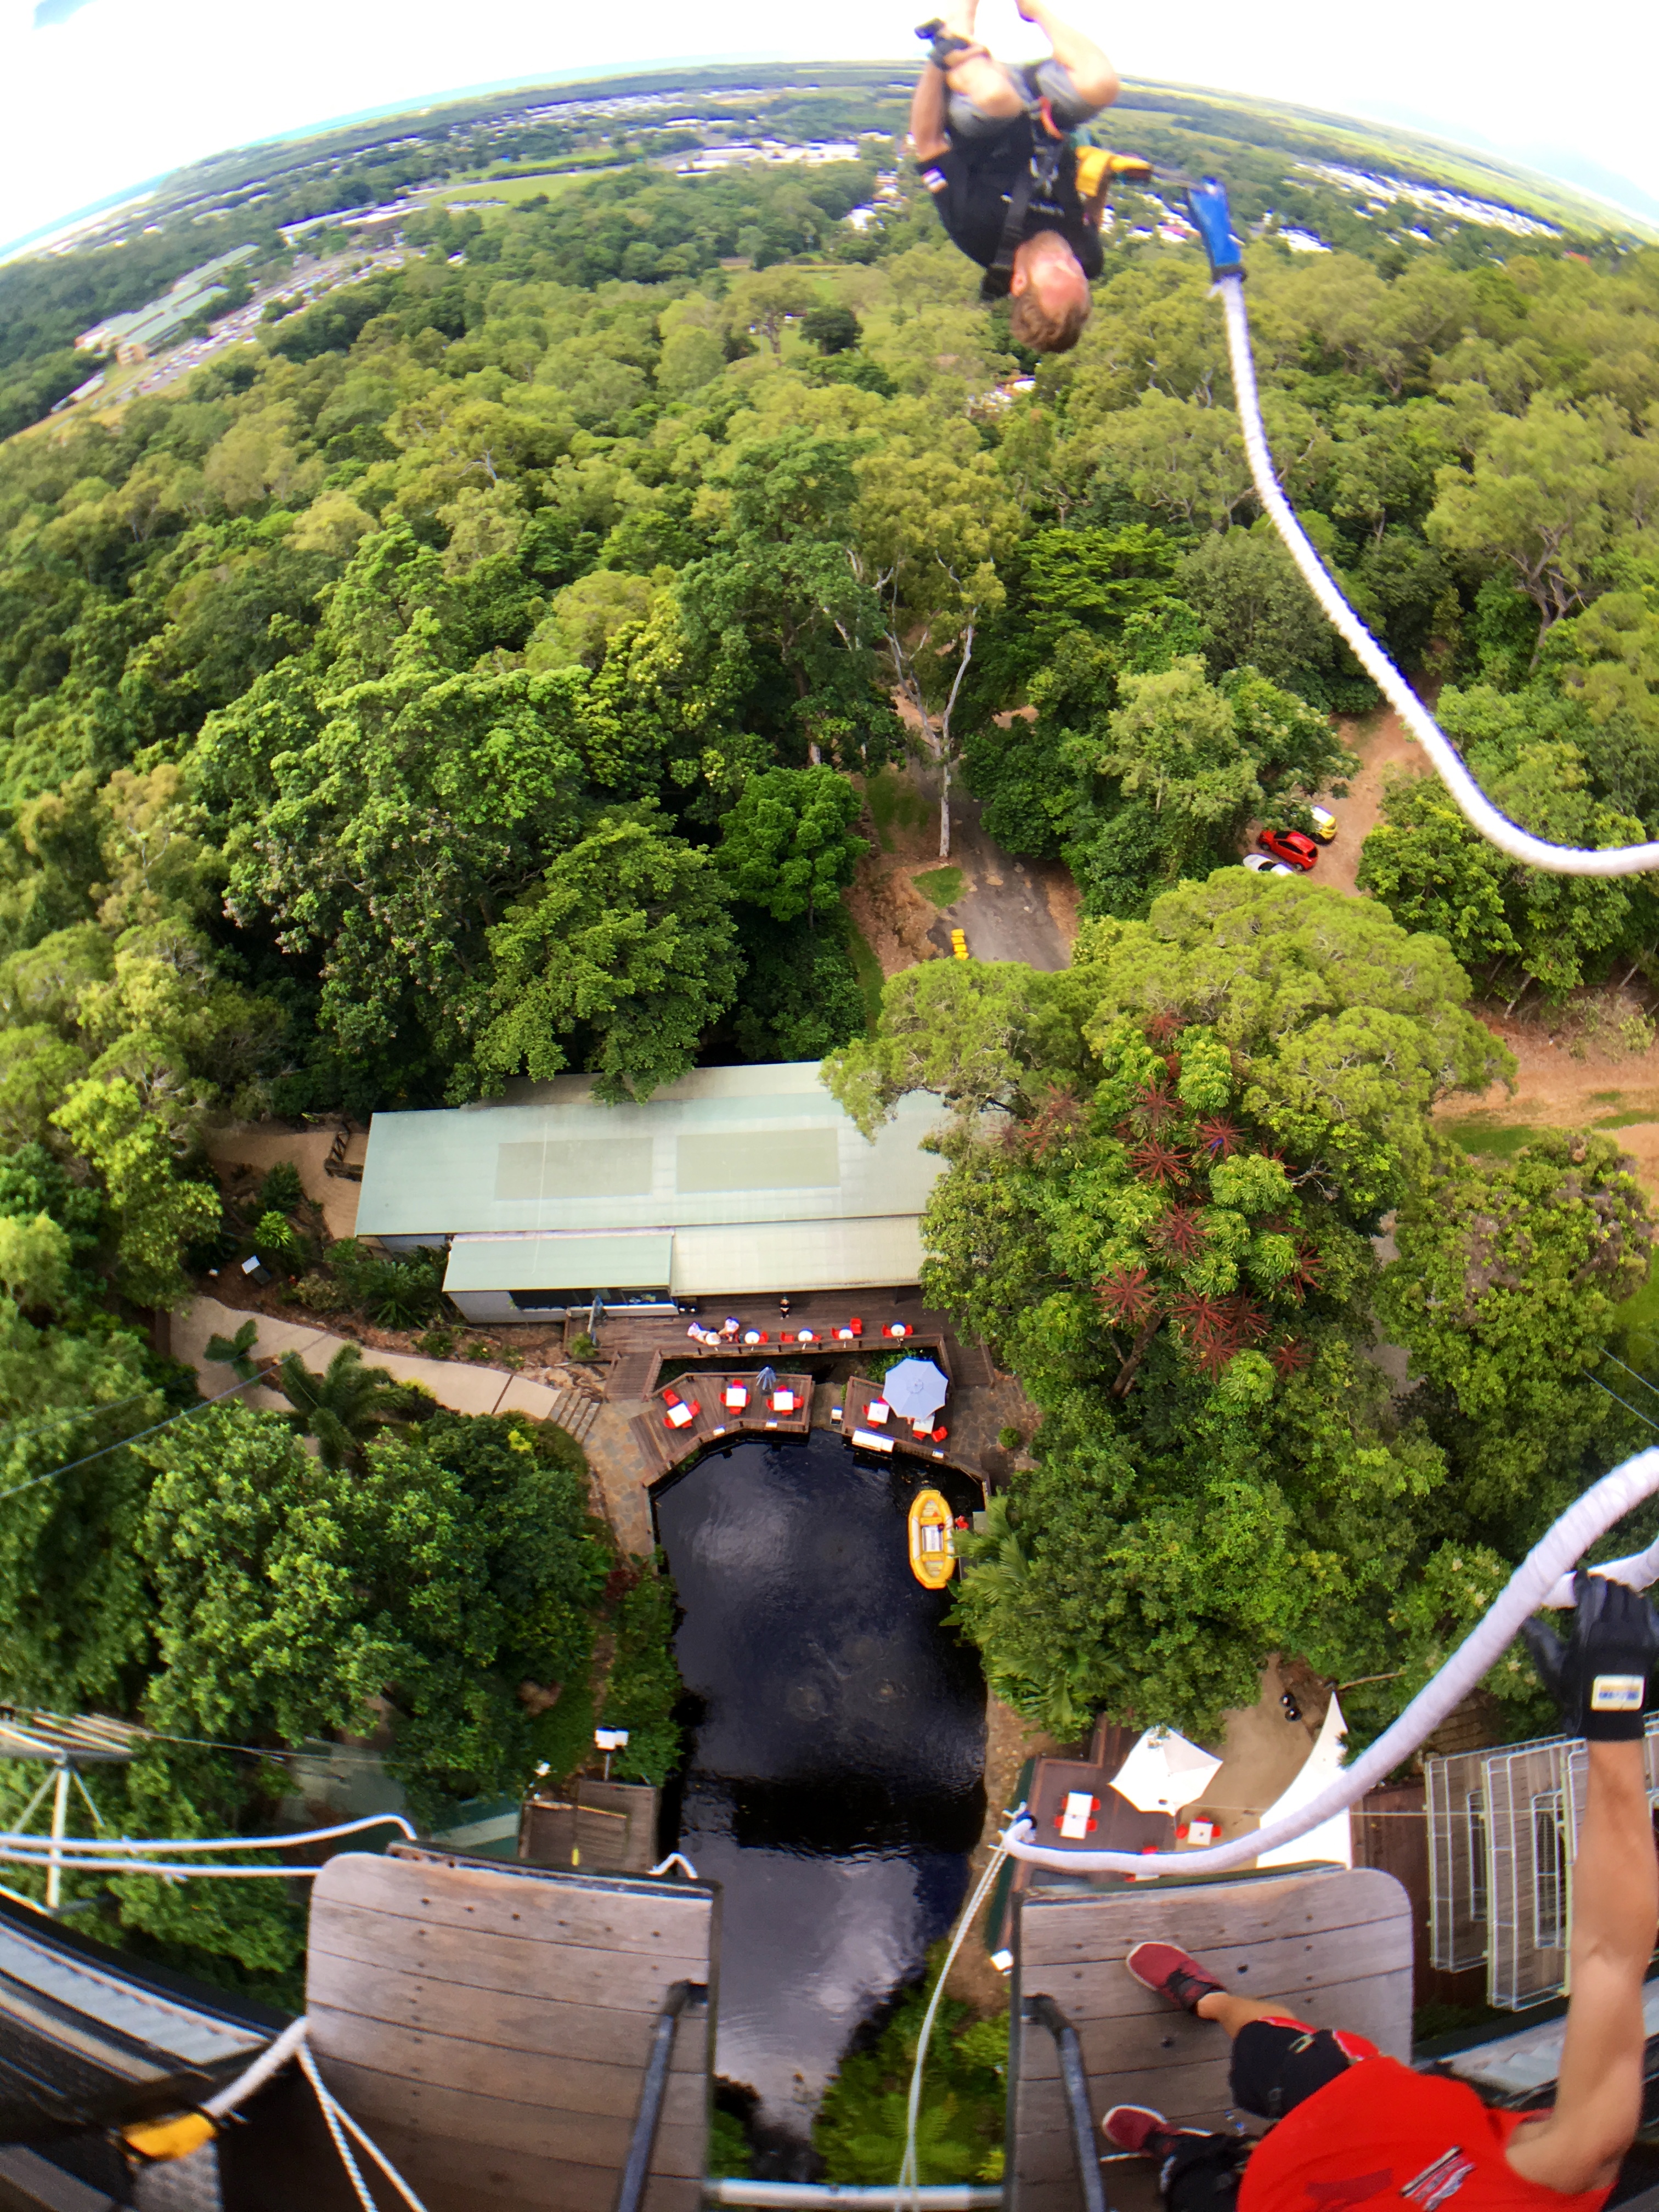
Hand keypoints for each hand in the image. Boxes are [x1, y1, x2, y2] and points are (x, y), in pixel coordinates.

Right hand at [1524, 1571, 1658, 1740]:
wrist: (1609, 1717)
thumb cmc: (1576, 1692)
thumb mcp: (1552, 1665)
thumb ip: (1539, 1637)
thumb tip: (1522, 1616)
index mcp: (1589, 1633)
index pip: (1590, 1590)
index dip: (1582, 1579)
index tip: (1577, 1576)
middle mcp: (1615, 1631)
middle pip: (1611, 1589)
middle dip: (1599, 1584)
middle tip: (1590, 1587)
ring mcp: (1637, 1637)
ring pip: (1631, 1596)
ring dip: (1618, 1591)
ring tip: (1608, 1596)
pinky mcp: (1651, 1644)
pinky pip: (1648, 1611)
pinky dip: (1639, 1602)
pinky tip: (1630, 1605)